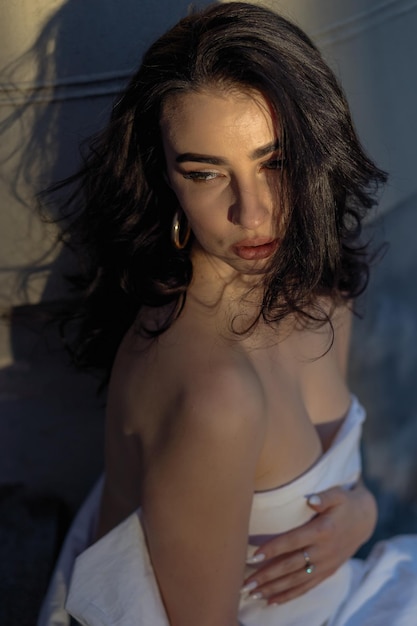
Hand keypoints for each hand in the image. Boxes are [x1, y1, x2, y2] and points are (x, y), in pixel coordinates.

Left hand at [241, 482, 376, 604]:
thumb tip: (311, 500)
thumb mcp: (338, 494)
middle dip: (266, 576)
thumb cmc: (345, 503)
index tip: (253, 556)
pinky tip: (271, 601)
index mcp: (323, 531)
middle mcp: (323, 552)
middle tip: (245, 583)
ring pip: (296, 581)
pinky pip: (306, 587)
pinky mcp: (327, 572)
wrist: (366, 520)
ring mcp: (325, 565)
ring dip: (273, 589)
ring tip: (252, 594)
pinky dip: (288, 596)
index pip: (292, 541)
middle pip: (290, 566)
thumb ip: (324, 497)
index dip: (272, 549)